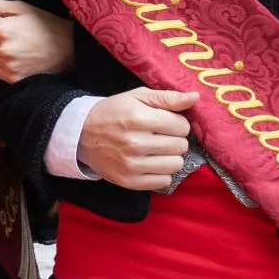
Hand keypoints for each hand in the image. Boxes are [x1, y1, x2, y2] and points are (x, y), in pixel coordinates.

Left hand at [0, 0, 73, 80]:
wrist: (68, 49)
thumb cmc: (43, 24)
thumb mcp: (18, 7)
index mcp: (4, 30)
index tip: (10, 21)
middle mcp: (2, 50)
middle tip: (16, 32)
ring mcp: (7, 67)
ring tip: (16, 44)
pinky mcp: (11, 79)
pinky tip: (12, 54)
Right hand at [76, 88, 198, 189]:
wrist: (82, 134)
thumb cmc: (113, 112)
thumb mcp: (137, 97)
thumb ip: (167, 97)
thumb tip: (196, 97)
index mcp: (138, 118)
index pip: (181, 126)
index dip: (177, 123)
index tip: (165, 122)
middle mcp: (135, 143)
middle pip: (180, 146)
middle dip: (175, 139)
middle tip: (161, 136)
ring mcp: (132, 164)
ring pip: (175, 164)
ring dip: (171, 157)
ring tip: (157, 150)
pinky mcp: (129, 181)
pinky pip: (164, 181)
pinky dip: (162, 173)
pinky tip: (151, 163)